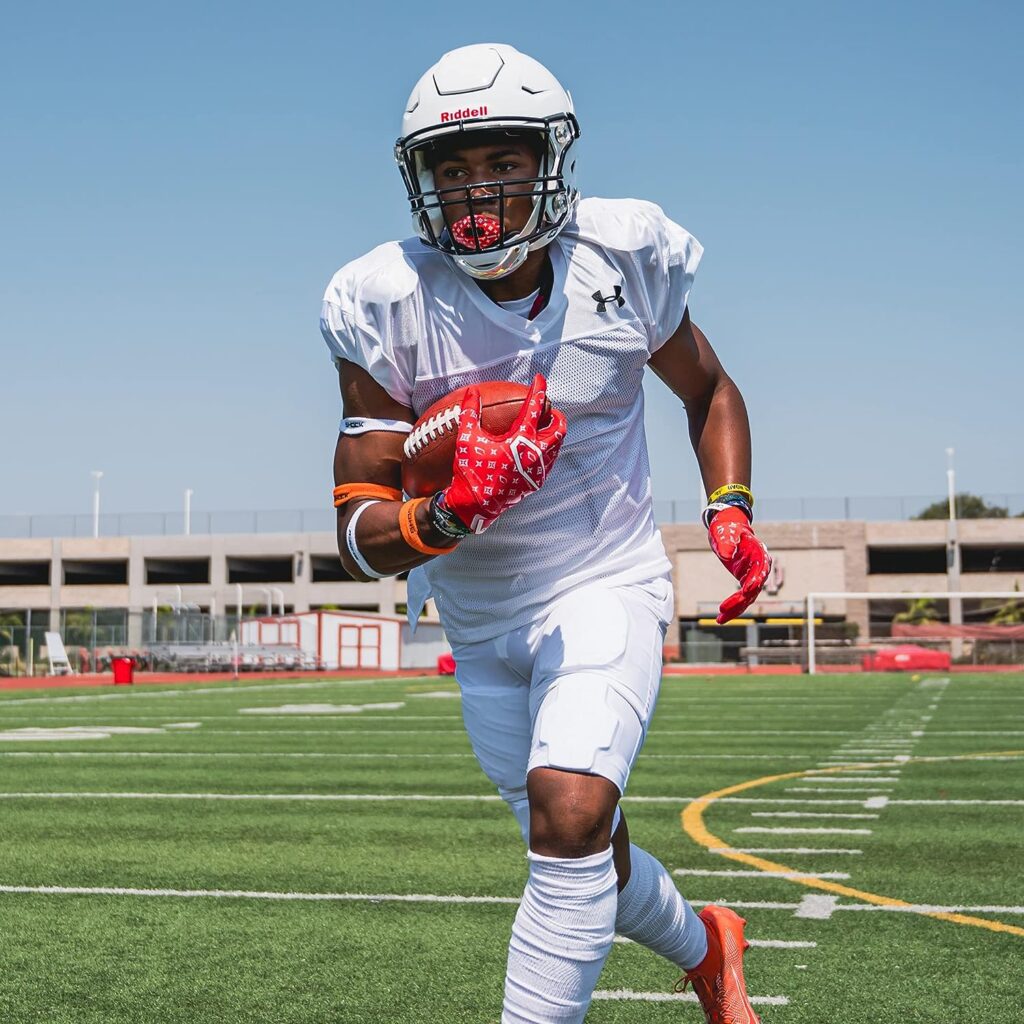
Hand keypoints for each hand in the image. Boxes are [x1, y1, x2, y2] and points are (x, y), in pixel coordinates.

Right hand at [441, 374, 565, 533]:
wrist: (475, 506)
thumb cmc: (470, 472)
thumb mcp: (467, 439)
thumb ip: (470, 412)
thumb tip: (472, 392)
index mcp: (520, 441)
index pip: (535, 408)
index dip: (538, 390)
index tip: (540, 379)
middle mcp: (535, 454)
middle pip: (558, 428)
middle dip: (555, 415)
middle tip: (547, 408)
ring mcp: (538, 470)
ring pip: (556, 446)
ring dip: (552, 433)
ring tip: (542, 427)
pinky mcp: (536, 481)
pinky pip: (549, 461)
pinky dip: (546, 449)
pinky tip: (533, 449)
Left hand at [708, 506, 771, 623]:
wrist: (728, 528)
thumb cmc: (727, 529)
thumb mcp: (725, 533)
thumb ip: (726, 543)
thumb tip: (727, 555)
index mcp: (759, 553)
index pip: (760, 569)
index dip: (755, 580)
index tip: (747, 590)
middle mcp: (760, 567)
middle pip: (753, 588)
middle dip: (739, 600)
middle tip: (723, 609)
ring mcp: (754, 575)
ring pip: (748, 598)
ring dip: (735, 609)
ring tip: (720, 620)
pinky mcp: (746, 581)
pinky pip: (742, 598)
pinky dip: (733, 608)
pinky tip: (721, 618)